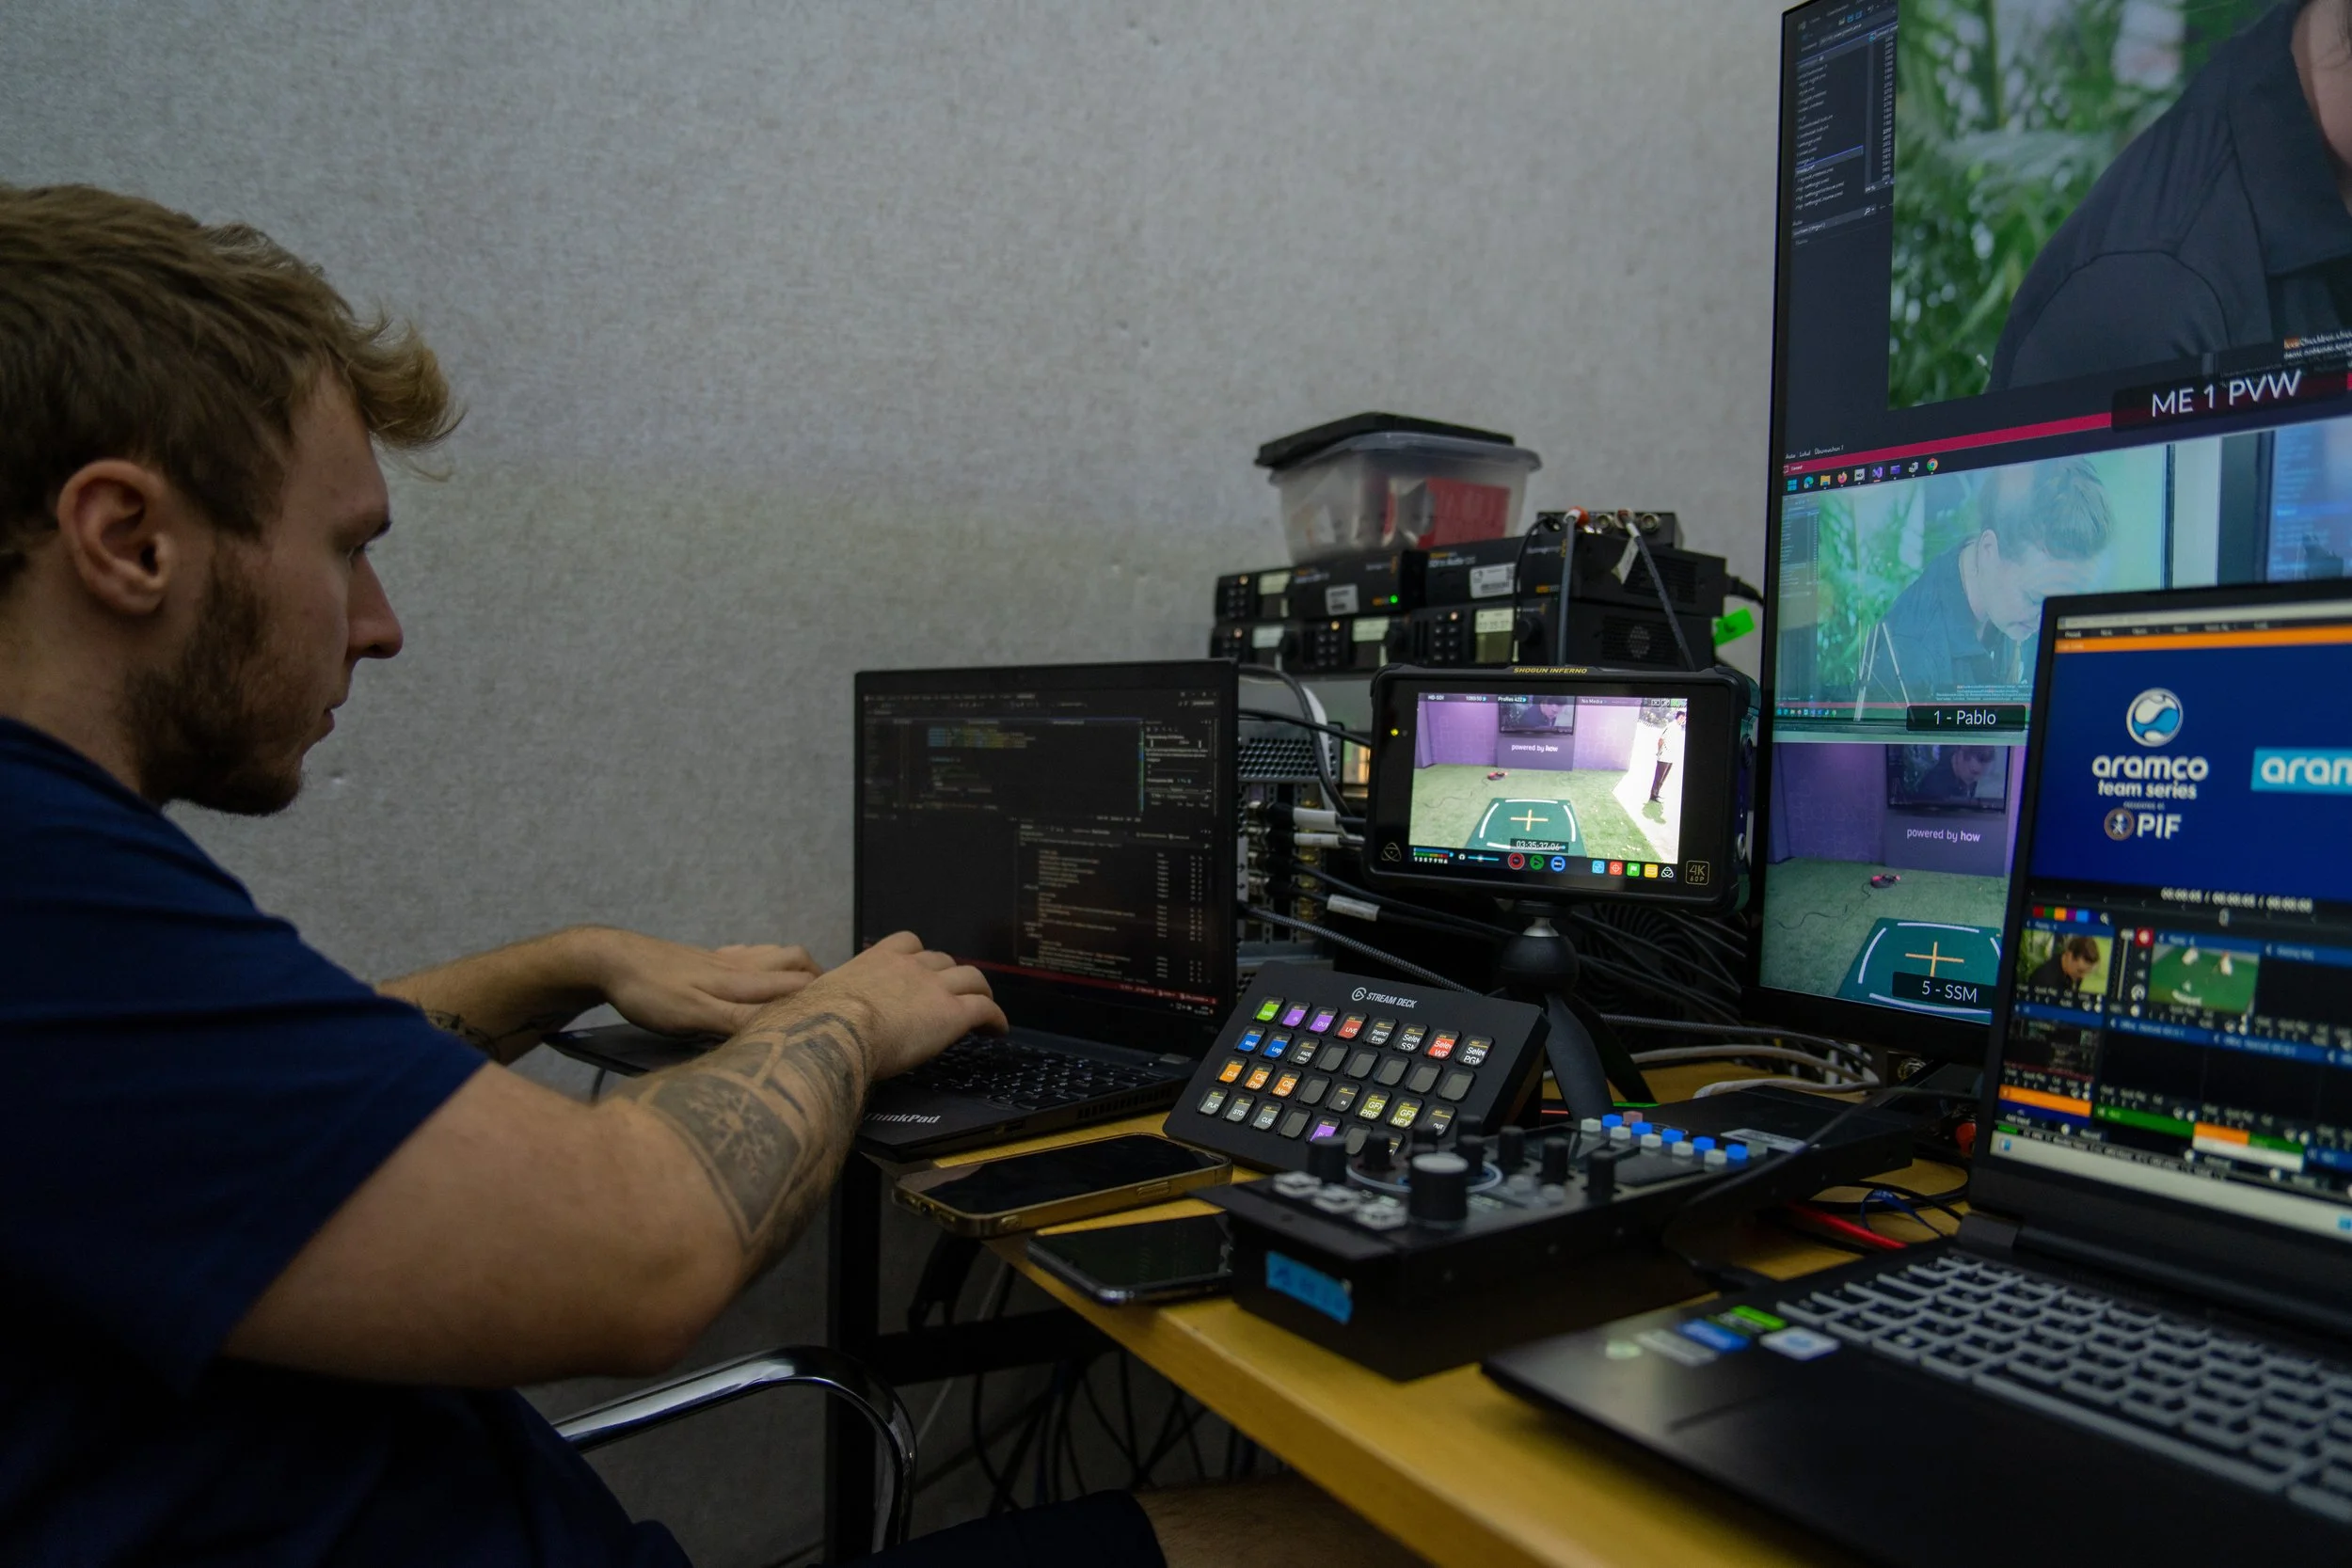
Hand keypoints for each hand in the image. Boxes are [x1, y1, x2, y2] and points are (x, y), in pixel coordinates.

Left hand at [578, 929, 824, 1038]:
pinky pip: (747, 954)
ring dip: (794, 967)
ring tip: (803, 988)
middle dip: (818, 977)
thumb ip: (737, 1021)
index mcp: (742, 980)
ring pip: (773, 954)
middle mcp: (739, 965)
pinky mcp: (704, 959)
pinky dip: (763, 963)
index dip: (823, 998)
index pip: (798, 984)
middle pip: (794, 960)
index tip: (846, 1014)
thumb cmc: (649, 992)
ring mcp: (722, 959)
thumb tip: (782, 1031)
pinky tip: (753, 976)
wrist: (610, 959)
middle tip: (830, 1001)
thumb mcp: (692, 1016)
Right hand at [769, 931, 1003, 1080]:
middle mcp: (909, 966)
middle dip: (949, 975)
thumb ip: (814, 1005)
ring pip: (971, 978)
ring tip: (983, 1007)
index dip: (919, 957)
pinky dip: (995, 1018)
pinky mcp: (952, 1013)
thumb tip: (785, 1022)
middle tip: (951, 994)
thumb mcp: (810, 1003)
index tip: (922, 969)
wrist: (833, 1030)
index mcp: (875, 961)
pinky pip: (985, 1009)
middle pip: (942, 961)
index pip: (907, 944)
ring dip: (979, 991)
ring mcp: (933, 987)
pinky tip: (998, 1030)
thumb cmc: (813, 1024)